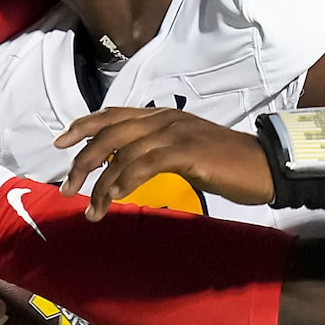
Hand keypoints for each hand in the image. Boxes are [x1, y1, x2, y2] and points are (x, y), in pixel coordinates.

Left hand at [57, 107, 274, 217]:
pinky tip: (115, 198)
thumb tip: (131, 168)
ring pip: (123, 153)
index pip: (113, 115)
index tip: (60, 144)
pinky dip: (126, 180)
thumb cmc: (229, 165)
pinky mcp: (187, 151)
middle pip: (109, 133)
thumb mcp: (187, 153)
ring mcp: (175, 133)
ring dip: (101, 183)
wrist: (264, 165)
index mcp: (162, 116)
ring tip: (91, 208)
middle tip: (68, 188)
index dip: (83, 127)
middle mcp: (164, 119)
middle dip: (83, 162)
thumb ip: (159, 153)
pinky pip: (146, 163)